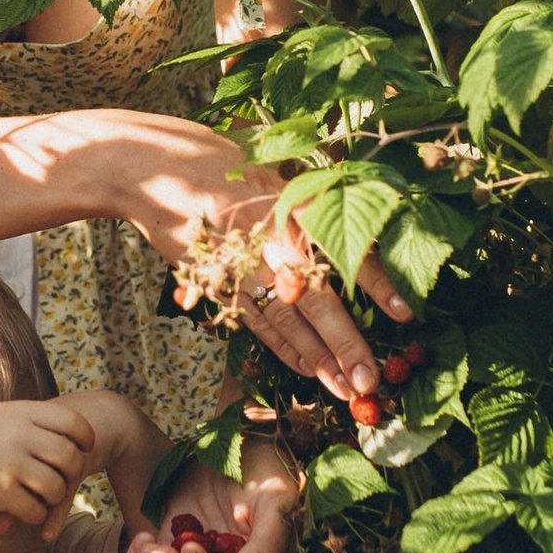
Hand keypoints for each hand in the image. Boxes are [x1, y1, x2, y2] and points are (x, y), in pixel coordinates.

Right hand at [0, 397, 101, 535]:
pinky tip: (30, 513)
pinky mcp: (0, 491)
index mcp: (20, 412)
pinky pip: (35, 509)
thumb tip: (74, 425)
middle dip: (73, 471)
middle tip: (68, 479)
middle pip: (69, 456)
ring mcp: (9, 463)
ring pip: (55, 486)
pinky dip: (37, 515)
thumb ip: (32, 418)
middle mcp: (18, 434)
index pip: (71, 421)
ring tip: (46, 497)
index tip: (85, 448)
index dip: (84, 437)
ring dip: (55, 497)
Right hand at [120, 121, 408, 396]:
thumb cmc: (218, 163)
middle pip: (315, 301)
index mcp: (290, 204)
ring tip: (347, 389)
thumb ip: (307, 202)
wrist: (148, 170)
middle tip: (371, 381)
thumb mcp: (271, 170)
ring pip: (285, 322)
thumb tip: (356, 227)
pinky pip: (255, 322)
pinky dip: (282, 348)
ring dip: (318, 360)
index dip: (375, 283)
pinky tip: (305, 368)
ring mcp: (238, 265)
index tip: (404, 312)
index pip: (342, 248)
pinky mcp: (215, 282)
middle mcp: (267, 239)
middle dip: (346, 345)